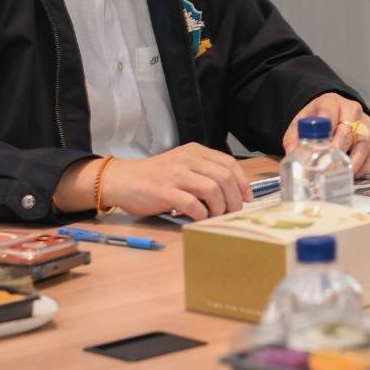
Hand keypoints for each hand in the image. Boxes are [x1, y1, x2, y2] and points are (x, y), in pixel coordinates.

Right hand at [102, 143, 251, 219]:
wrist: (123, 180)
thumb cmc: (155, 176)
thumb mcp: (182, 165)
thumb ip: (203, 172)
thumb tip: (232, 192)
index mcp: (194, 151)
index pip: (228, 163)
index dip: (242, 182)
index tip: (246, 198)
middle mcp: (187, 160)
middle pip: (224, 178)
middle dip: (234, 199)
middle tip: (233, 212)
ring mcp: (176, 175)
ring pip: (212, 190)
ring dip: (219, 208)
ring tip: (216, 216)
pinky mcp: (165, 192)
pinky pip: (193, 205)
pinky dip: (201, 215)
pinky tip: (199, 218)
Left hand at [284, 93, 369, 176]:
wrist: (331, 112)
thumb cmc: (316, 119)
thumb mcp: (301, 123)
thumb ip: (295, 137)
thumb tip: (294, 153)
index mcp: (331, 102)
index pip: (329, 112)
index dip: (327, 129)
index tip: (323, 145)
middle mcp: (352, 110)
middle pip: (348, 130)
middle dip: (338, 150)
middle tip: (329, 167)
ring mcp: (365, 123)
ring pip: (363, 143)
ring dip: (353, 161)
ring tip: (341, 175)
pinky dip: (365, 165)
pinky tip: (354, 174)